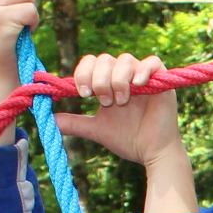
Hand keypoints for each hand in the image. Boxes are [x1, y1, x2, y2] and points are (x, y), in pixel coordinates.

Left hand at [56, 52, 189, 169]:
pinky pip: (153, 62)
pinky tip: (137, 85)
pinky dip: (143, 70)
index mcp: (108, 82)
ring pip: (125, 60)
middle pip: (105, 59)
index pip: (91, 62)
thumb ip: (74, 123)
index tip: (83, 94)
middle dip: (99, 79)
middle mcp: (125, 76)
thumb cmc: (128, 139)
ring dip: (118, 79)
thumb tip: (49, 120)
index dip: (83, 73)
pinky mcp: (163, 81)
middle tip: (103, 101)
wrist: (152, 153)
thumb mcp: (95, 129)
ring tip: (120, 101)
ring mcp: (144, 77)